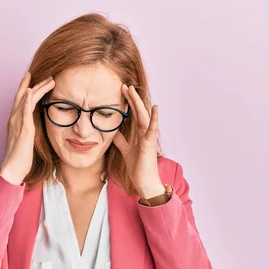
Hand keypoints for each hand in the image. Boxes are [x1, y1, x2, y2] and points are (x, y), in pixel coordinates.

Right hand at [0, 72, 54, 184]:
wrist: (13, 169)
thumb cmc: (21, 158)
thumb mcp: (28, 141)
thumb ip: (31, 130)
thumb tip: (38, 127)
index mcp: (16, 121)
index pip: (23, 100)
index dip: (30, 88)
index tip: (39, 78)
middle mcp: (14, 119)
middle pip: (23, 95)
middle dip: (34, 82)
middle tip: (48, 74)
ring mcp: (17, 123)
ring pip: (26, 99)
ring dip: (37, 87)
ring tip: (50, 80)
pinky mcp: (23, 130)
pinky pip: (24, 111)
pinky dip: (26, 100)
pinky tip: (31, 91)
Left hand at [113, 84, 164, 198]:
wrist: (144, 183)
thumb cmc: (138, 168)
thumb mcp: (126, 151)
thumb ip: (121, 141)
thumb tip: (113, 132)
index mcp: (140, 135)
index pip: (134, 115)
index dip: (128, 103)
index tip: (122, 91)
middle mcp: (145, 134)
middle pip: (138, 112)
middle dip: (132, 99)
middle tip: (125, 85)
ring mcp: (148, 138)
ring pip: (143, 116)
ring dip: (138, 103)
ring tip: (133, 91)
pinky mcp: (149, 144)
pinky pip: (152, 129)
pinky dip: (154, 118)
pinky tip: (155, 107)